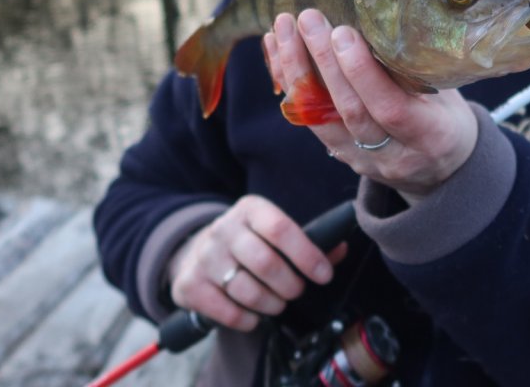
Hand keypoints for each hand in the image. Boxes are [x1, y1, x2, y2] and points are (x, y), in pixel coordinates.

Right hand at [168, 195, 344, 331]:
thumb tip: (340, 249)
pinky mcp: (190, 285)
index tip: (324, 275)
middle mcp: (224, 229)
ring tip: (277, 303)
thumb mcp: (273, 231)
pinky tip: (254, 315)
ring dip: (272, 304)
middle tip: (297, 291)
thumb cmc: (249, 243)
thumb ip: (308, 241)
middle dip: (291, 285)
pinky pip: (227, 312)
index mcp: (250, 209)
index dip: (306, 255)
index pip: (281, 229)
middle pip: (266, 263)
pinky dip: (248, 320)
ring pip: (248, 290)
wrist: (195, 251)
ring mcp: (204, 256)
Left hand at [262, 9, 478, 199]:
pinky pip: (308, 119)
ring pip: (320, 118)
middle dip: (323, 62)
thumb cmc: (448, 117)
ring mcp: (363, 160)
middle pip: (349, 111)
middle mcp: (394, 155)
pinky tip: (275, 49)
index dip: (362, 73)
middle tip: (308, 19)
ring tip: (282, 28)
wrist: (441, 170)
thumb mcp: (449, 95)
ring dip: (295, 70)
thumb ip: (418, 69)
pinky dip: (289, 81)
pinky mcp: (341, 155)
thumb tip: (385, 18)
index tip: (343, 32)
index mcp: (431, 136)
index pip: (391, 108)